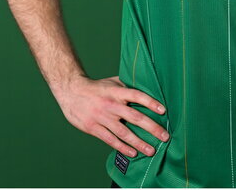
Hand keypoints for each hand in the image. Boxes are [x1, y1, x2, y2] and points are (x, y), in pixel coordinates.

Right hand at [54, 75, 168, 157]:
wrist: (71, 91)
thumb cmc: (96, 88)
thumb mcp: (111, 82)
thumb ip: (127, 86)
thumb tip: (146, 86)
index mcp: (116, 92)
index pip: (136, 95)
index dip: (150, 102)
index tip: (163, 110)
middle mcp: (111, 105)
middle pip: (134, 117)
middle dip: (151, 127)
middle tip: (164, 136)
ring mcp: (102, 117)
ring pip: (124, 132)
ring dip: (139, 142)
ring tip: (151, 150)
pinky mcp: (93, 127)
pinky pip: (110, 139)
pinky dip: (122, 147)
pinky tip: (132, 153)